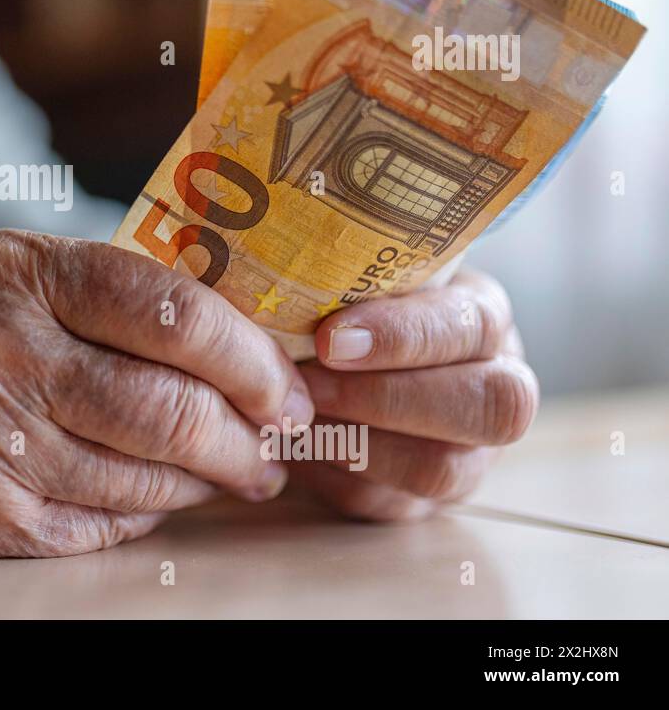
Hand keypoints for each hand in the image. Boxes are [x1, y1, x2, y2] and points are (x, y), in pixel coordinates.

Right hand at [0, 230, 313, 556]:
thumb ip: (117, 293)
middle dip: (249, 436)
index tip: (289, 386)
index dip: (251, 360)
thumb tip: (250, 346)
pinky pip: (101, 524)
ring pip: (144, 478)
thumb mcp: (17, 270)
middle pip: (167, 409)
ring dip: (208, 480)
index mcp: (17, 274)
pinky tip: (159, 492)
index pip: (171, 315)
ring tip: (234, 467)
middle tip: (279, 441)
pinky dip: (148, 510)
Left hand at [291, 268, 538, 519]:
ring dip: (357, 445)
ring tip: (293, 419)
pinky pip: (390, 505)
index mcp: (483, 316)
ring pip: (440, 469)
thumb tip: (284, 282)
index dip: (404, 337)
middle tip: (310, 386)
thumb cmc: (348, 303)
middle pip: (487, 408)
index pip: (471, 326)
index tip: (329, 338)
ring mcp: (473, 453)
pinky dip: (334, 479)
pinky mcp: (428, 500)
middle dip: (388, 399)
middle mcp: (498, 386)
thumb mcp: (360, 276)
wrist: (340, 356)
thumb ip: (348, 279)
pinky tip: (292, 449)